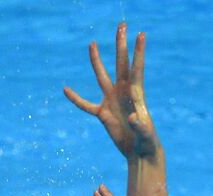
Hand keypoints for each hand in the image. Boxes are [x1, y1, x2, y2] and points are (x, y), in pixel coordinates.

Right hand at [64, 22, 158, 160]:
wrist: (139, 152)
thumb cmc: (147, 142)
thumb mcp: (145, 134)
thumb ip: (140, 125)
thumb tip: (132, 117)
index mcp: (136, 94)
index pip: (136, 69)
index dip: (138, 53)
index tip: (141, 35)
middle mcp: (123, 93)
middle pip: (121, 64)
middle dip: (121, 45)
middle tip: (122, 25)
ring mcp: (112, 101)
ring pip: (102, 77)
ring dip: (97, 62)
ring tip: (92, 44)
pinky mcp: (103, 114)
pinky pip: (86, 105)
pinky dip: (76, 99)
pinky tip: (65, 90)